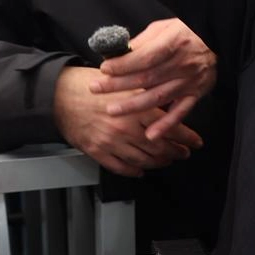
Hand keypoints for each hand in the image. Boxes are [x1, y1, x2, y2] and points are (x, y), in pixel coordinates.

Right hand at [53, 66, 201, 177]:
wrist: (58, 95)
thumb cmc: (88, 85)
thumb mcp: (122, 83)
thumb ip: (143, 94)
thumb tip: (164, 102)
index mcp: (135, 110)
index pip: (169, 127)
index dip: (186, 137)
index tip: (195, 142)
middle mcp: (126, 129)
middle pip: (159, 148)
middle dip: (175, 153)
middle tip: (183, 153)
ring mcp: (111, 143)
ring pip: (143, 161)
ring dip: (158, 163)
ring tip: (165, 161)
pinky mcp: (97, 152)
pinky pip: (121, 167)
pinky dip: (134, 172)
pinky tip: (140, 171)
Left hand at [92, 18, 216, 139]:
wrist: (217, 38)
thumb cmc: (187, 30)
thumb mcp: (164, 27)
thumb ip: (143, 41)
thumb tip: (120, 52)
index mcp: (173, 43)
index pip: (144, 57)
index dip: (123, 65)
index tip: (104, 69)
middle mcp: (182, 64)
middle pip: (146, 78)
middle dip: (118, 85)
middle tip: (96, 89)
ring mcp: (189, 81)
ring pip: (158, 97)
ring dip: (134, 106)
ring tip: (113, 110)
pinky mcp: (195, 94)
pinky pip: (180, 113)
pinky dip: (166, 125)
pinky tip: (151, 134)